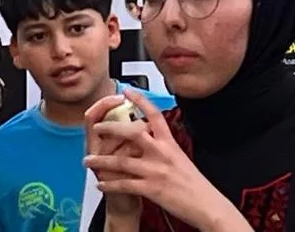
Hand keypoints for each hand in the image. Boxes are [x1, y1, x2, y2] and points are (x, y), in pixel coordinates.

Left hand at [84, 89, 241, 229]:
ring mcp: (155, 170)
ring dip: (101, 161)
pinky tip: (101, 185)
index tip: (127, 91)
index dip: (140, 100)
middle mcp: (161, 153)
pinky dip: (110, 185)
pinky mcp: (151, 188)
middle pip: (132, 133)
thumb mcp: (181, 157)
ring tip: (88, 161)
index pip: (154, 115)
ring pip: (121, 161)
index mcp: (170, 143)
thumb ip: (165, 147)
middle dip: (111, 128)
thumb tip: (153, 138)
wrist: (206, 204)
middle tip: (97, 127)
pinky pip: (125, 185)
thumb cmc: (194, 183)